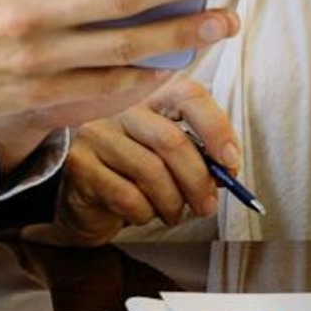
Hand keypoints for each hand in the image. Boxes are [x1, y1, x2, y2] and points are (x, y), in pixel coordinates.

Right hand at [56, 95, 244, 241]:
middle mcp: (120, 108)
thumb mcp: (167, 156)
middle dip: (198, 180)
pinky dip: (144, 214)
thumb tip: (227, 168)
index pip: (189, 95)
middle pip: (172, 140)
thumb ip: (197, 153)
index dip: (216, 128)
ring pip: (152, 172)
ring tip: (173, 214)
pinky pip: (127, 196)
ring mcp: (96, 133)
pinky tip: (142, 215)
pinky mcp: (79, 165)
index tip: (231, 162)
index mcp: (150, 96)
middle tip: (206, 206)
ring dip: (173, 203)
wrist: (81, 198)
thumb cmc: (132, 173)